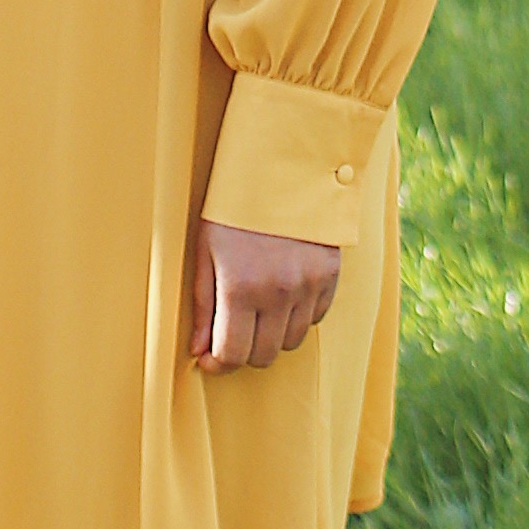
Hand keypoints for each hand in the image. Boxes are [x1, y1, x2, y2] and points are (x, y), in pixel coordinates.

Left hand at [185, 216, 341, 374]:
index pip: (232, 354)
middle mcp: (278, 293)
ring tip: (257, 308)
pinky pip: (314, 318)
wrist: (282, 165)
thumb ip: (203, 304)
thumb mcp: (206, 250)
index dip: (218, 363)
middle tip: (232, 333)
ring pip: (291, 342)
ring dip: (271, 335)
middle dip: (244, 352)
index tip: (210, 357)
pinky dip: (297, 316)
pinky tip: (282, 293)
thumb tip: (199, 351)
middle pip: (263, 356)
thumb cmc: (233, 206)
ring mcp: (308, 286)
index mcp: (240, 287)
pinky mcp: (329, 277)